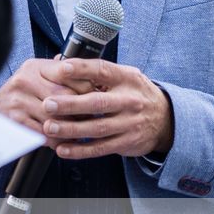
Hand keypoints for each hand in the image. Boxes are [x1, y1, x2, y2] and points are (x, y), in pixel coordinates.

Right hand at [0, 58, 95, 135]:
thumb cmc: (20, 94)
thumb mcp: (36, 75)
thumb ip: (59, 73)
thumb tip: (90, 73)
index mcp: (35, 67)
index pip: (68, 72)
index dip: (86, 86)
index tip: (96, 95)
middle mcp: (26, 80)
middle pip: (65, 95)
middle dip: (81, 109)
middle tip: (92, 117)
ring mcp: (19, 100)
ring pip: (56, 117)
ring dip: (70, 128)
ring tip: (79, 131)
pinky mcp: (16, 120)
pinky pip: (44, 132)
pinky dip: (56, 139)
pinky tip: (62, 140)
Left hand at [39, 58, 173, 159]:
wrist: (166, 119)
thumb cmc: (135, 93)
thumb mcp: (125, 76)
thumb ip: (97, 73)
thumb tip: (60, 63)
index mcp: (127, 78)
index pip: (103, 70)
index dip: (82, 69)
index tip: (61, 69)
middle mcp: (130, 100)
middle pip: (97, 103)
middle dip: (70, 104)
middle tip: (48, 104)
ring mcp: (129, 123)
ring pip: (96, 128)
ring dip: (71, 129)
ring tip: (49, 127)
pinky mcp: (127, 142)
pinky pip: (100, 148)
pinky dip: (80, 150)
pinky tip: (63, 149)